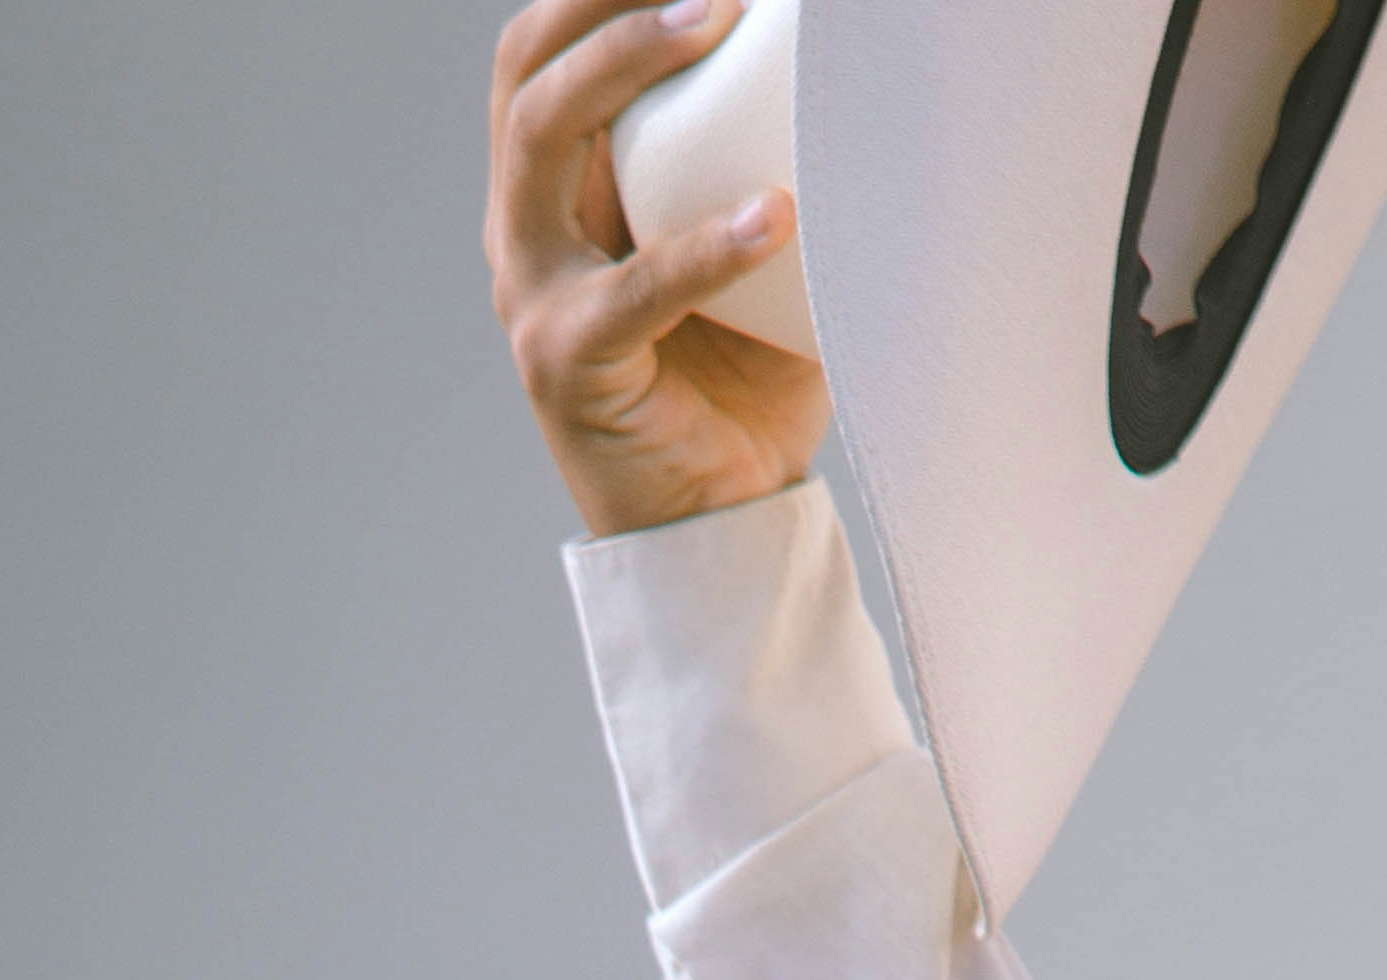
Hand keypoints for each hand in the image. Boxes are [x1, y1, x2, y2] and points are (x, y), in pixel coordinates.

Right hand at [489, 0, 832, 539]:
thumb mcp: (754, 242)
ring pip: (543, 141)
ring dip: (625, 66)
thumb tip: (861, 65)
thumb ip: (768, 159)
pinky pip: (632, 290)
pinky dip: (705, 247)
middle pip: (529, 68)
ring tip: (719, 24)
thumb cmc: (745, 375)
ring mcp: (532, 294)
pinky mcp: (563, 365)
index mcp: (558, 189)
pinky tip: (776, 215)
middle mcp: (525, 227)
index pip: (548, 49)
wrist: (719, 522)